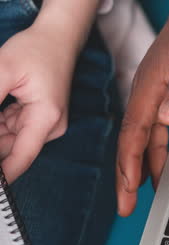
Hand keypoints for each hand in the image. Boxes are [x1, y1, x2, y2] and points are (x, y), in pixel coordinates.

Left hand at [0, 21, 75, 182]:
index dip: (5, 175)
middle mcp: (49, 127)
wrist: (58, 39)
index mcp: (46, 118)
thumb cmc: (37, 50)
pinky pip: (13, 129)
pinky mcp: (39, 119)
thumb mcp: (4, 70)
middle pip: (14, 148)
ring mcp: (45, 124)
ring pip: (11, 139)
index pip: (22, 156)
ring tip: (1, 109)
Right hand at [117, 0, 168, 215]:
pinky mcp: (161, 104)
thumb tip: (168, 115)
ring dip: (136, 174)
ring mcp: (152, 102)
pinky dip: (151, 160)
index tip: (129, 187)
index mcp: (148, 87)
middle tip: (124, 207)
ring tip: (133, 200)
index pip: (133, 132)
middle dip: (125, 178)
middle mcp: (145, 97)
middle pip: (129, 145)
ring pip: (139, 146)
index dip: (130, 162)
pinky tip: (154, 175)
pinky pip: (152, 139)